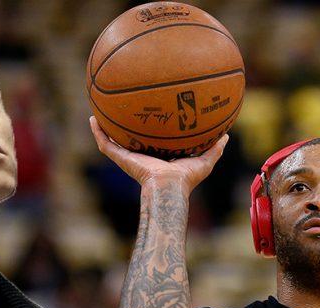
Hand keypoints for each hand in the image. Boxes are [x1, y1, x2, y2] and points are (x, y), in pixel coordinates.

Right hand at [89, 116, 228, 192]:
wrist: (169, 186)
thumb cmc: (186, 179)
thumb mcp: (205, 160)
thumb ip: (215, 148)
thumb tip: (226, 136)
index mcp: (157, 157)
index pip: (150, 142)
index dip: (147, 131)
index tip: (146, 116)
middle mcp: (141, 157)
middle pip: (129, 140)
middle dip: (124, 127)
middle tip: (122, 109)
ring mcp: (128, 158)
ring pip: (113, 141)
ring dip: (105, 128)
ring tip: (99, 112)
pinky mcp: (121, 158)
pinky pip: (105, 144)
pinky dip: (98, 132)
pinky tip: (93, 119)